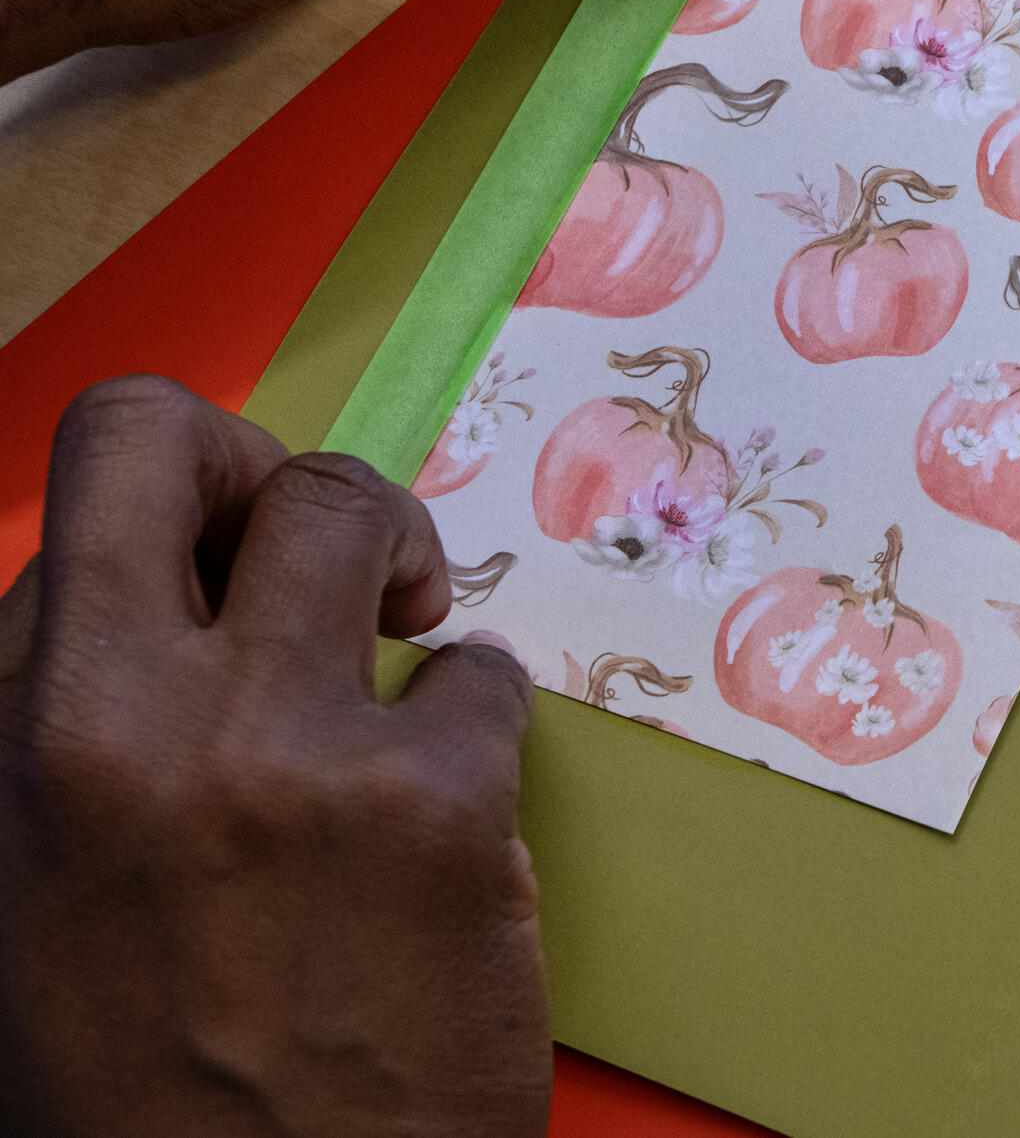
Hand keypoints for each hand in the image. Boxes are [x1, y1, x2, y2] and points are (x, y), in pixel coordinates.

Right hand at [0, 378, 545, 1136]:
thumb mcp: (25, 891)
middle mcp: (112, 725)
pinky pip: (481, 674)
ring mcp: (281, 756)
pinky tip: (454, 798)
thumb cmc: (142, 1089)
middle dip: (258, 460)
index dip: (177, 501)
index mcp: (7, 743)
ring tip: (401, 640)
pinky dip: (477, 717)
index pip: (83, 492)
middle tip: (326, 541)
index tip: (229, 543)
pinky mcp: (435, 809)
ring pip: (353, 512)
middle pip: (171, 437)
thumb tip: (145, 594)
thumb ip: (72, 727)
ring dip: (393, 559)